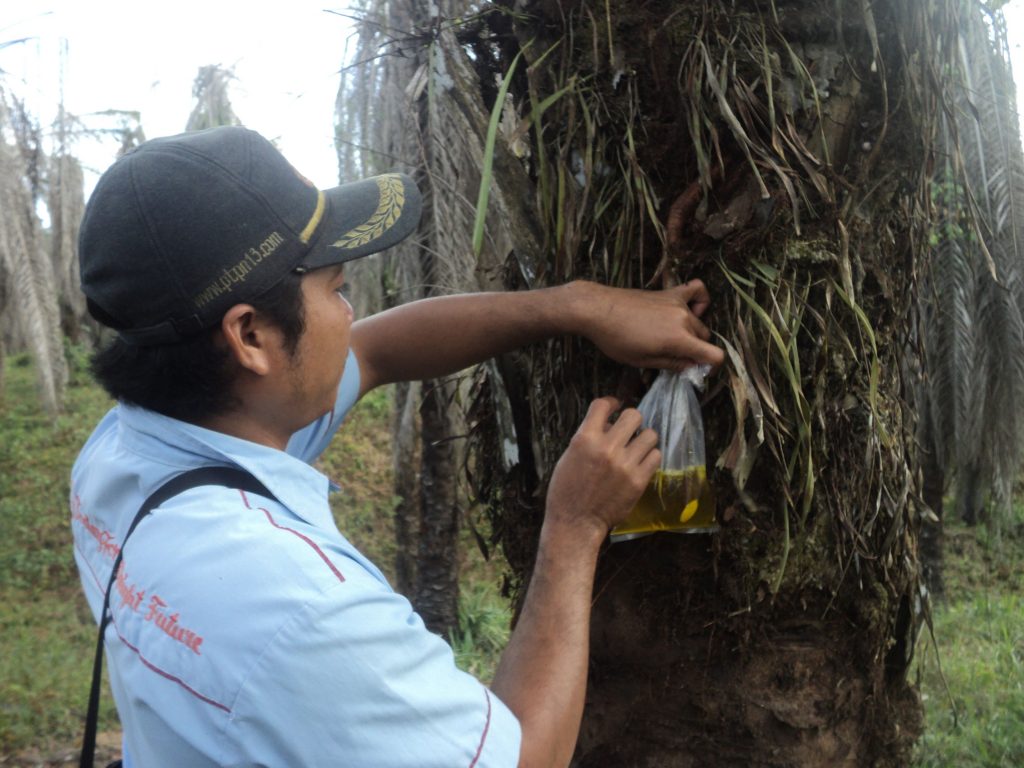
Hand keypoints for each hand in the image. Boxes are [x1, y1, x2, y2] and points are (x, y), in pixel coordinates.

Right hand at [545, 397, 660, 540]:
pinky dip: (649, 457)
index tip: (615, 406)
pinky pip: (655, 456)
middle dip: (631, 420)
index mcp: (584, 439)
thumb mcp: (569, 456)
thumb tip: (608, 423)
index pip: (603, 405)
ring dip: (643, 439)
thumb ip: (588, 437)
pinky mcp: (638, 480)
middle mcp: (607, 448)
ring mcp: (625, 464)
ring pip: (650, 434)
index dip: (611, 403)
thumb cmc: (566, 490)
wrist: (575, 522)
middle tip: (628, 430)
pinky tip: (640, 463)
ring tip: (636, 448)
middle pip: (633, 415)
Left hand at [572, 279, 724, 370]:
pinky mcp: (670, 292)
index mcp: (679, 339)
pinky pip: (696, 290)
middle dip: (695, 351)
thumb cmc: (615, 339)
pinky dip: (699, 300)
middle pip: (704, 339)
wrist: (597, 309)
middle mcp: (684, 319)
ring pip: (699, 322)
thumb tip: (691, 367)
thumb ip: (672, 364)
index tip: (700, 371)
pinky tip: (691, 309)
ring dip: (692, 333)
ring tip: (671, 339)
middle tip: (676, 358)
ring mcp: (678, 303)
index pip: (715, 355)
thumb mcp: (642, 361)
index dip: (711, 367)